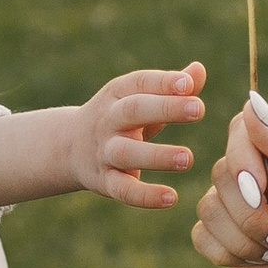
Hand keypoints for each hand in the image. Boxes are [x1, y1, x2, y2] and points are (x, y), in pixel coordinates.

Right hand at [69, 62, 205, 207]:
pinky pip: (123, 190)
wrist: (68, 147)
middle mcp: (108, 120)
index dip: (163, 82)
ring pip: (126, 153)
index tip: (189, 84)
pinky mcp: (104, 181)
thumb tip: (199, 69)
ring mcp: (104, 151)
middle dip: (165, 108)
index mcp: (117, 94)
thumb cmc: (120, 118)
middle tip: (198, 109)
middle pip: (133, 111)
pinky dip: (145, 196)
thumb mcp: (138, 98)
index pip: (140, 82)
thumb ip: (169, 87)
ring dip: (157, 156)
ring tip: (187, 159)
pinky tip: (171, 197)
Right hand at [189, 95, 267, 267]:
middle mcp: (260, 167)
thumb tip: (251, 102)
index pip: (241, 127)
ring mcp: (236, 202)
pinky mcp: (220, 236)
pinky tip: (260, 262)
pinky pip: (200, 236)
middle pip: (222, 169)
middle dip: (253, 212)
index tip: (263, 190)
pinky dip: (231, 255)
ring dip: (247, 239)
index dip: (244, 159)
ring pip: (208, 206)